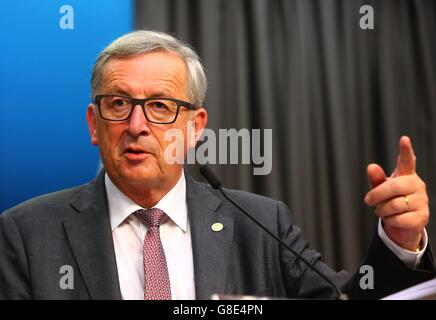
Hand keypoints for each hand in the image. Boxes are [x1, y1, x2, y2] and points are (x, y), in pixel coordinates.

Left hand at [364, 136, 428, 250]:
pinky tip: (392, 219)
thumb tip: (371, 167)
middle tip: (368, 200)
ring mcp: (422, 201)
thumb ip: (376, 179)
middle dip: (377, 195)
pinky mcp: (422, 217)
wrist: (401, 223)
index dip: (405, 150)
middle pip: (394, 186)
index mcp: (406, 175)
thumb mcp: (380, 189)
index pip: (406, 160)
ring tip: (382, 211)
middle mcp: (417, 185)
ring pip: (395, 205)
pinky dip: (390, 220)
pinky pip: (399, 218)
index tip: (404, 139)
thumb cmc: (389, 201)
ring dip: (382, 210)